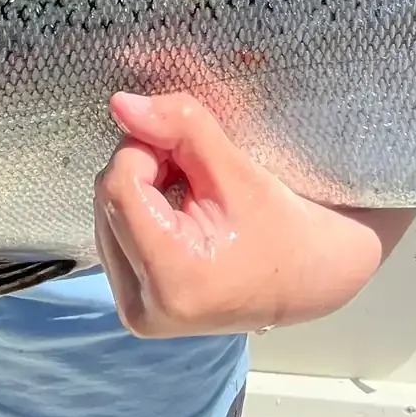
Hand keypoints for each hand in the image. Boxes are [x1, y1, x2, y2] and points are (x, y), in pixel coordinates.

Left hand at [92, 91, 415, 337]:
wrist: (310, 280)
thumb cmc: (283, 225)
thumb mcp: (237, 167)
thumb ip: (179, 127)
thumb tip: (120, 103)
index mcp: (173, 277)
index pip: (120, 186)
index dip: (146, 149)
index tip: (184, 146)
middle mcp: (143, 307)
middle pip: (107, 201)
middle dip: (143, 168)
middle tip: (193, 167)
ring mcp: (136, 313)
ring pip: (105, 216)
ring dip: (139, 189)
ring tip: (190, 192)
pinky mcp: (134, 309)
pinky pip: (114, 238)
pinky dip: (139, 213)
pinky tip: (177, 214)